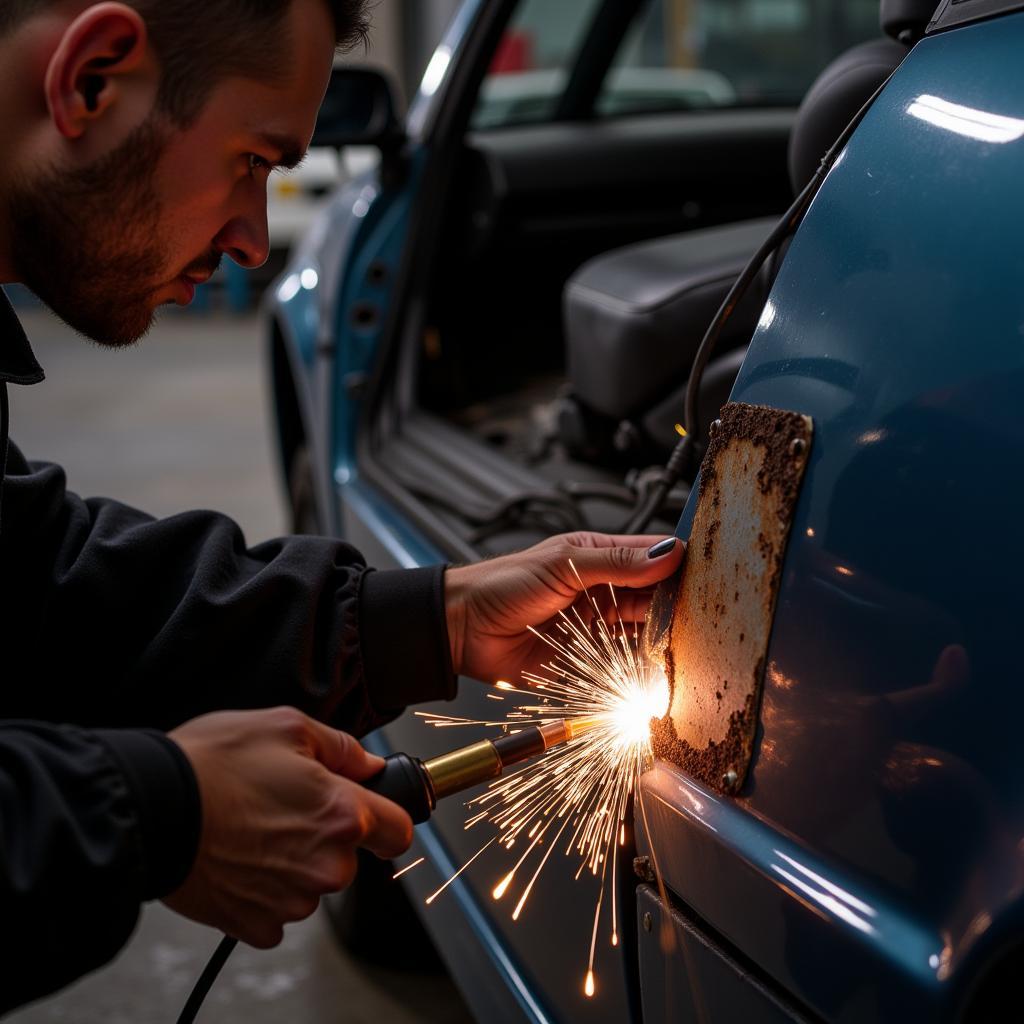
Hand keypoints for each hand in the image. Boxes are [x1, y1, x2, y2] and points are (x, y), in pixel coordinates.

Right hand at [165, 707, 411, 947]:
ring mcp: (291, 900)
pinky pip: (277, 912)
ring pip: (312, 884)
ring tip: (253, 830)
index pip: (399, 831)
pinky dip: (263, 891)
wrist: (150, 809)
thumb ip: (341, 747)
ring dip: (294, 864)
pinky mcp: (256, 924)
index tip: (374, 813)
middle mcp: (325, 865)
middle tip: (285, 808)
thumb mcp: (286, 727)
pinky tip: (240, 860)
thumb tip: (368, 764)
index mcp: (341, 814)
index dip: (388, 818)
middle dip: (327, 837)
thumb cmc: (213, 763)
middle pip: (349, 858)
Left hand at [446, 531, 683, 683]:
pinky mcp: (587, 661)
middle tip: (697, 614)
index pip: (651, 556)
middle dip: (675, 605)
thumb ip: (617, 562)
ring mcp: (596, 626)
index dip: (677, 564)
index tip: (703, 574)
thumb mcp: (563, 563)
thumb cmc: (502, 584)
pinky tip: (655, 667)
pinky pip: (622, 665)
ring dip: (661, 638)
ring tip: (681, 642)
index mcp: (599, 556)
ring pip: (643, 632)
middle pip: (654, 598)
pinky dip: (640, 668)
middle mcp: (602, 591)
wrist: (462, 628)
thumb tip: (668, 554)